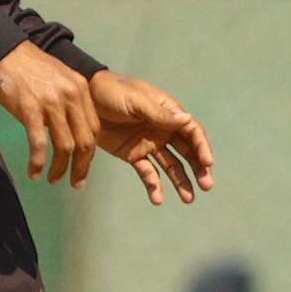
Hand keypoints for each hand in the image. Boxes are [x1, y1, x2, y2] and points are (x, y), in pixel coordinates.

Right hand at [0, 41, 99, 187]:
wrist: (7, 53)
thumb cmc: (32, 69)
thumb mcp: (62, 80)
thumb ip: (71, 102)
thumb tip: (73, 130)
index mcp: (82, 90)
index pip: (93, 128)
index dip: (90, 152)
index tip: (84, 166)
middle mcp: (72, 96)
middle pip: (85, 140)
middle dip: (82, 166)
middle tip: (76, 182)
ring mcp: (52, 103)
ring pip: (64, 145)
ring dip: (59, 168)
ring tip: (53, 180)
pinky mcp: (30, 109)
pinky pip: (39, 143)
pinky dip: (38, 162)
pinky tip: (34, 172)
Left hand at [89, 71, 214, 204]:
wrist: (84, 99)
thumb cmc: (114, 92)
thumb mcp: (137, 101)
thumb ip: (160, 114)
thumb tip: (187, 119)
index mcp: (168, 112)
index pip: (192, 131)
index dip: (202, 146)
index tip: (207, 162)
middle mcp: (163, 129)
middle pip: (187, 151)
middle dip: (198, 168)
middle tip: (207, 186)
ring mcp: (149, 143)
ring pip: (171, 165)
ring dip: (181, 180)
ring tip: (189, 199)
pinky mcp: (133, 155)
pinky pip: (147, 172)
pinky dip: (153, 185)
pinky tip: (157, 199)